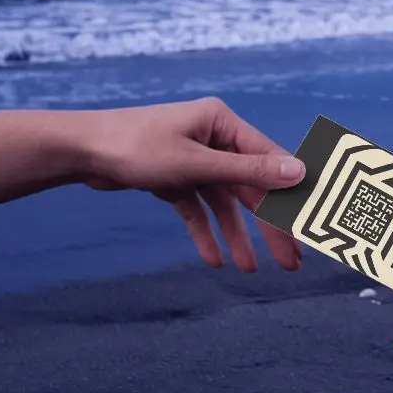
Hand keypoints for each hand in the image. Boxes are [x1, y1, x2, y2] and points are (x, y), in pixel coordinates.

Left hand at [81, 97, 304, 271]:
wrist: (80, 151)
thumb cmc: (136, 146)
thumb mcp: (196, 163)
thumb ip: (248, 171)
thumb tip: (298, 172)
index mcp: (223, 123)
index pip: (270, 159)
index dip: (292, 192)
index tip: (313, 221)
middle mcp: (213, 138)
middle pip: (249, 186)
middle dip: (268, 224)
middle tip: (290, 260)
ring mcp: (194, 158)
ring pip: (224, 202)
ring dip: (236, 235)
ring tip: (250, 269)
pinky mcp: (175, 177)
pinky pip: (198, 208)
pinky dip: (205, 232)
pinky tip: (213, 260)